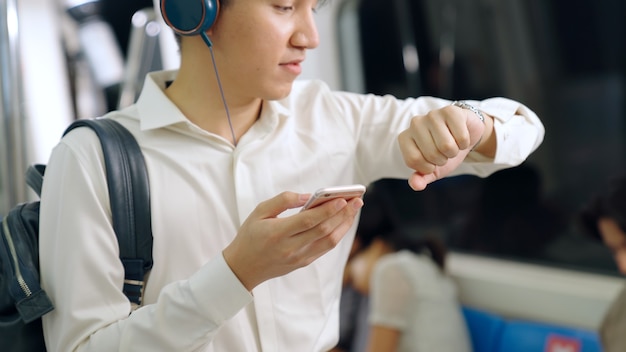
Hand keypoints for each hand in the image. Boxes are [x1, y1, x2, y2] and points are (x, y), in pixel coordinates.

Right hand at [222, 192, 363, 290]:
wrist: (243, 267)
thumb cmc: (250, 235)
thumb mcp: (259, 212)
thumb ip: (283, 200)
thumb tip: (307, 196)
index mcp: (277, 233)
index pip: (308, 221)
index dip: (327, 210)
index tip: (342, 198)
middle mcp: (291, 248)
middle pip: (323, 230)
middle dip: (343, 214)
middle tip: (357, 200)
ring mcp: (299, 257)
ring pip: (329, 241)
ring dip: (344, 224)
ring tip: (354, 209)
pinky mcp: (304, 262)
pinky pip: (325, 248)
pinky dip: (337, 234)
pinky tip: (343, 222)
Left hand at [398, 104, 486, 190]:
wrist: (464, 135)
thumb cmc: (443, 153)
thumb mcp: (432, 170)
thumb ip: (421, 178)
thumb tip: (416, 185)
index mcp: (404, 138)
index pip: (414, 160)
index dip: (428, 167)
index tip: (432, 162)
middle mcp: (415, 123)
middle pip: (431, 154)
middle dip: (443, 159)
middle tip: (444, 151)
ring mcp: (432, 115)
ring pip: (446, 146)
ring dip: (454, 151)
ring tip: (452, 144)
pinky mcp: (450, 110)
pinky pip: (461, 137)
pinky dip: (464, 143)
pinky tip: (460, 135)